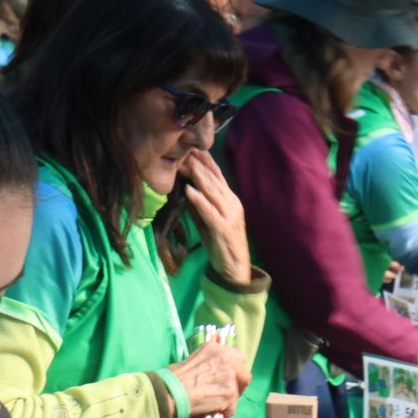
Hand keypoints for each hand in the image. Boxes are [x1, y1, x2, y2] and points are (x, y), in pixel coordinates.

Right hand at [168, 342, 250, 417]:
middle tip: (228, 393)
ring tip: (216, 404)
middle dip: (239, 385)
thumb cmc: (174, 378)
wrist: (171, 392)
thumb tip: (216, 370)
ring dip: (230, 400)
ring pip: (239, 392)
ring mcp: (230, 376)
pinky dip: (224, 412)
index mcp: (216, 348)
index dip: (236, 371)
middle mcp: (226, 359)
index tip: (230, 378)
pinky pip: (233, 407)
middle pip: (245, 374)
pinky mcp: (230, 393)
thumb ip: (210, 362)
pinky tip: (213, 411)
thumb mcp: (194, 359)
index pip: (238, 358)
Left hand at [179, 150, 251, 285]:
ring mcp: (230, 216)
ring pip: (213, 191)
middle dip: (198, 164)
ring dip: (197, 177)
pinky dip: (199, 200)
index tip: (190, 147)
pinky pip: (210, 211)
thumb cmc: (220, 245)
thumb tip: (185, 188)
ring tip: (185, 163)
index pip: (217, 175)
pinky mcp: (224, 229)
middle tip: (183, 149)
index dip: (204, 161)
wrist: (234, 270)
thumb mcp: (207, 221)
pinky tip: (189, 190)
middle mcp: (232, 204)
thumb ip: (199, 205)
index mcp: (230, 200)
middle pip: (214, 179)